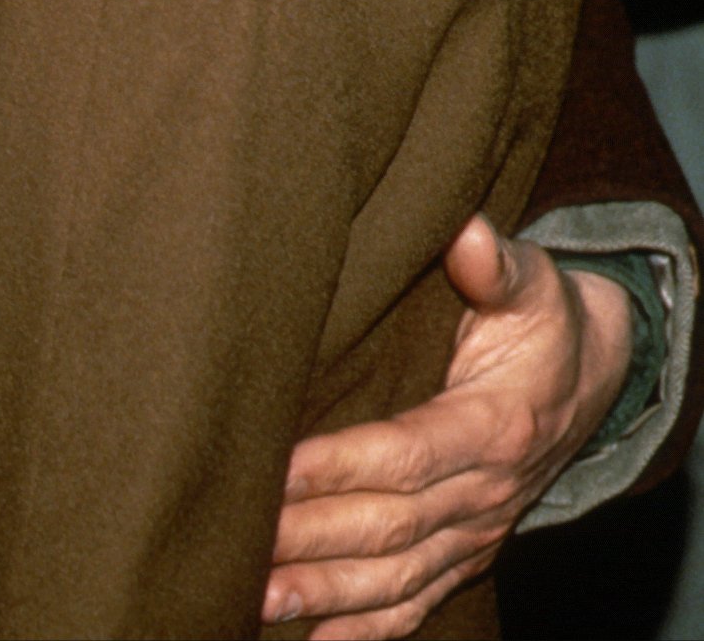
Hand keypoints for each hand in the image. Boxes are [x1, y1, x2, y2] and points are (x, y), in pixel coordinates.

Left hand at [261, 215, 633, 637]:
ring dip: (327, 593)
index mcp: (493, 426)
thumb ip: (497, 264)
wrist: (589, 377)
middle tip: (243, 544)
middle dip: (314, 538)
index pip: (406, 454)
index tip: (276, 471)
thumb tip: (465, 232)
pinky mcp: (466, 553)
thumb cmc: (543, 320)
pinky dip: (368, 630)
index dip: (340, 466)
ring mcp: (476, 533)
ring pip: (396, 576)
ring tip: (260, 597)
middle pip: (390, 525)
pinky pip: (418, 602)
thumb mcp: (532, 282)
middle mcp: (485, 493)